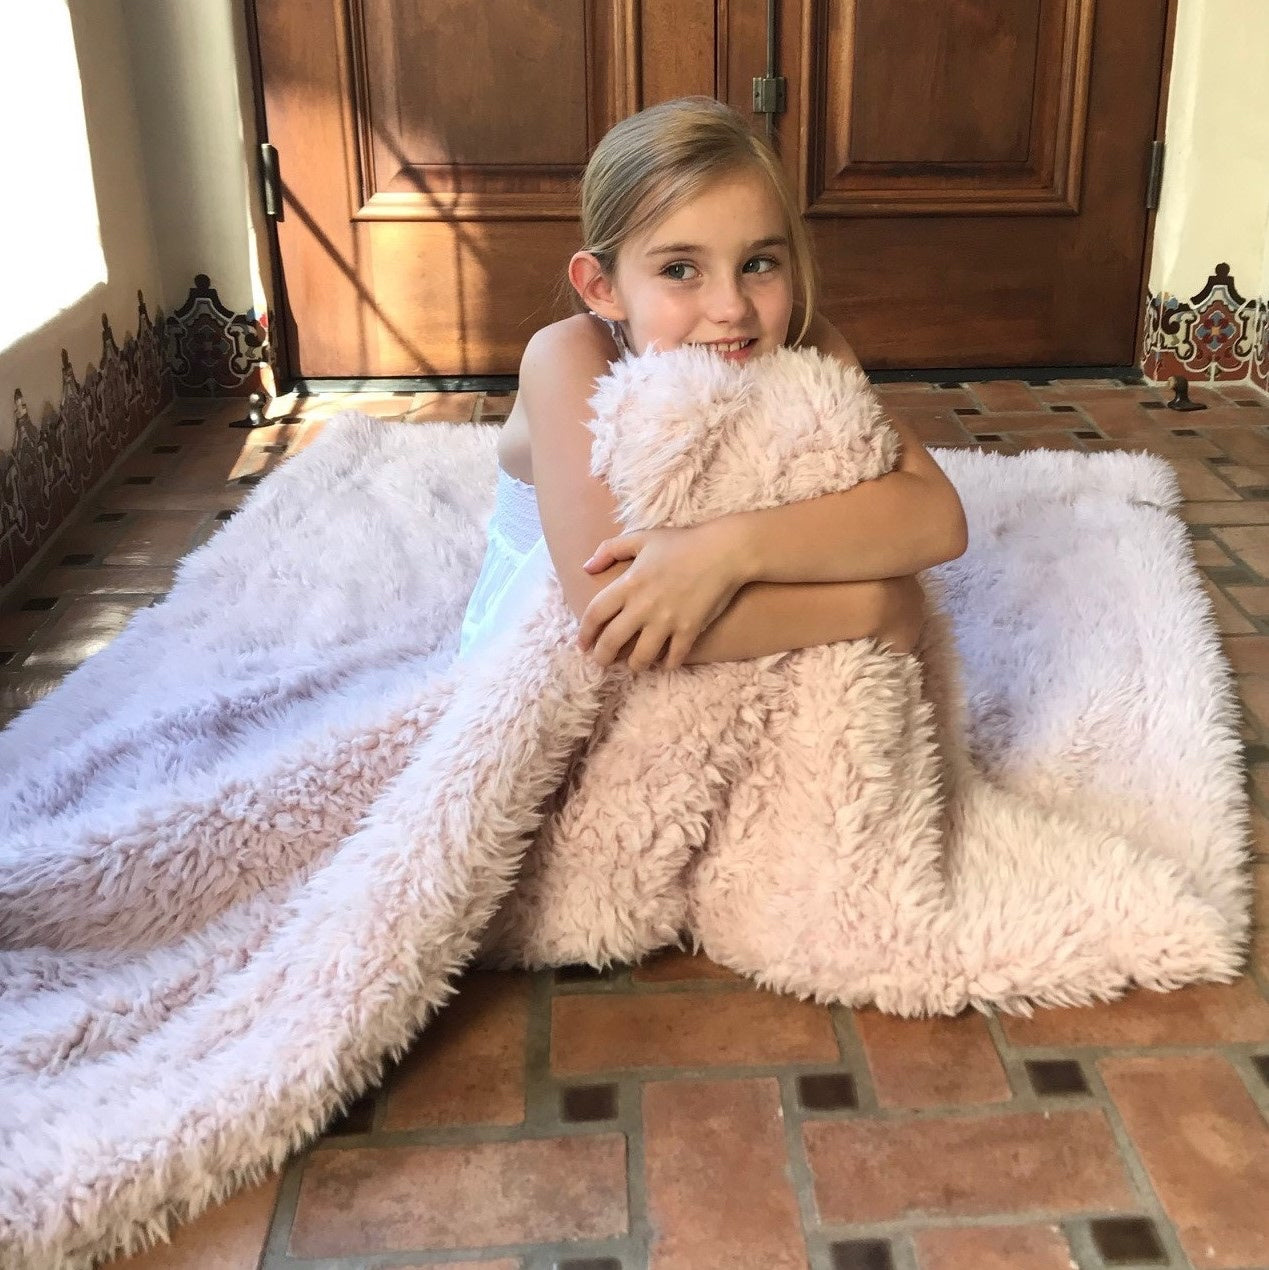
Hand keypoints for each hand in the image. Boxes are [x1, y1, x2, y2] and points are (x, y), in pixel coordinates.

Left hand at [578, 521, 750, 670]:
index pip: (595, 614)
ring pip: (641, 657)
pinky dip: (667, 664)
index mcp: (628, 584)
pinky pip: (674, 657)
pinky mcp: (689, 630)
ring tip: (634, 665)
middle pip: (612, 641)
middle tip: (602, 662)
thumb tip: (586, 567)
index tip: (583, 644)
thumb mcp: (641, 537)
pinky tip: (665, 662)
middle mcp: (643, 606)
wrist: (724, 551)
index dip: (585, 633)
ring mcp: (666, 621)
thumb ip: (610, 549)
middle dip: (602, 657)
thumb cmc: (682, 542)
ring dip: (634, 665)